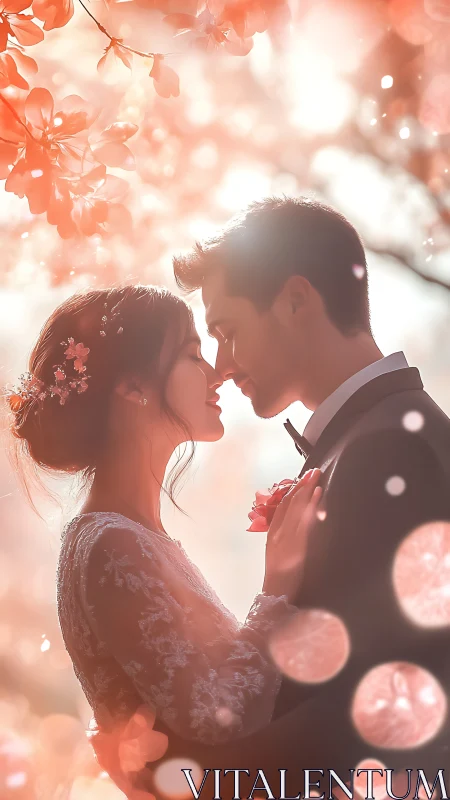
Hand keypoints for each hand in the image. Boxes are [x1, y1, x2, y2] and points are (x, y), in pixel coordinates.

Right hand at [262, 468, 321, 602]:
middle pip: (289, 504)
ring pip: (296, 509)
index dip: (292, 490)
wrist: (275, 599)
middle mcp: (277, 534)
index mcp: (272, 534)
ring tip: (317, 477)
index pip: (282, 506)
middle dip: (301, 486)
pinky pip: (303, 524)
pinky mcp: (295, 549)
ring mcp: (285, 541)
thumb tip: (302, 521)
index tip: (302, 478)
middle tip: (314, 471)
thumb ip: (287, 537)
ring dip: (307, 491)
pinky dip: (310, 507)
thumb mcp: (279, 554)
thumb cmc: (281, 579)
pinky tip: (317, 497)